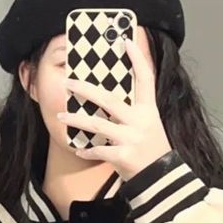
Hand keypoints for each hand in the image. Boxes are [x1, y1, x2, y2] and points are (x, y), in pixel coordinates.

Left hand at [56, 37, 172, 181]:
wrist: (162, 180)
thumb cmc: (152, 152)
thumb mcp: (149, 127)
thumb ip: (133, 113)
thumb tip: (107, 100)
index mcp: (149, 111)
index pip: (146, 79)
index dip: (137, 59)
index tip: (126, 41)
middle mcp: (141, 121)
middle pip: (109, 99)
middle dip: (86, 89)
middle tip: (68, 82)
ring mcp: (132, 139)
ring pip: (97, 125)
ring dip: (76, 120)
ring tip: (61, 116)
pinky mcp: (124, 156)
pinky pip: (99, 151)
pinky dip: (87, 151)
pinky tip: (78, 150)